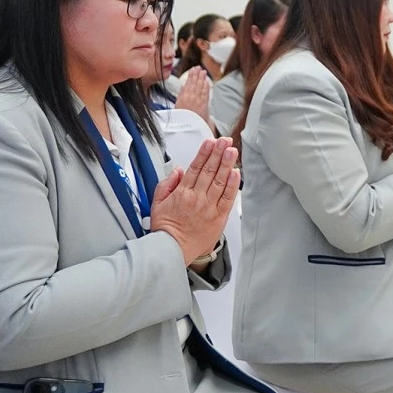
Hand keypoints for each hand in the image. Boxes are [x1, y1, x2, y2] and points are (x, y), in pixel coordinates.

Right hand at [150, 137, 239, 265]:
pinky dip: (232, 185)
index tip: (210, 142)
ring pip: (219, 181)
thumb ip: (166, 185)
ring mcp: (208, 207)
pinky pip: (227, 199)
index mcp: (182, 193)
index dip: (204, 153)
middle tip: (225, 141)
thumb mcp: (157, 204)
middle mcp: (196, 198)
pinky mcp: (218, 217)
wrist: (171, 251)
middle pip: (209, 171)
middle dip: (218, 154)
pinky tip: (235, 173)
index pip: (195, 168)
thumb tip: (178, 171)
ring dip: (226, 164)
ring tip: (232, 151)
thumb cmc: (166, 229)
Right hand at [175, 67, 212, 128]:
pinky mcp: (204, 104)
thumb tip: (183, 85)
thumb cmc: (183, 116)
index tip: (193, 69)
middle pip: (195, 83)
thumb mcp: (178, 104)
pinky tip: (207, 81)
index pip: (188, 83)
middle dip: (197, 74)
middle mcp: (191, 97)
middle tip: (198, 67)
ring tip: (203, 71)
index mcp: (183, 97)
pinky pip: (206, 93)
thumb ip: (181, 94)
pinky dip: (206, 86)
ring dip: (202, 78)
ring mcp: (199, 100)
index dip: (191, 75)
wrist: (190, 127)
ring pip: (201, 86)